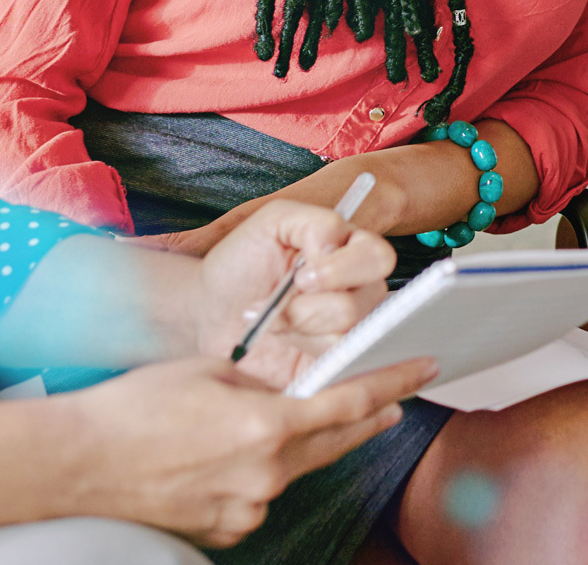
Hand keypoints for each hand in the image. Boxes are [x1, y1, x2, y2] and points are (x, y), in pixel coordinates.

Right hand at [60, 353, 436, 547]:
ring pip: (295, 468)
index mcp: (265, 426)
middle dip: (367, 416)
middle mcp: (265, 474)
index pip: (348, 402)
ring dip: (304, 442)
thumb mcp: (210, 371)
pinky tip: (234, 452)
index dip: (392, 384)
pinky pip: (261, 493)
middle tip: (396, 396)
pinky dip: (263, 470)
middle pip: (334, 442)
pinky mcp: (227, 530)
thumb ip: (260, 383)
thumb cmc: (138, 405)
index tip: (423, 370)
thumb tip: (289, 390)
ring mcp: (247, 509)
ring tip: (293, 415)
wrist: (82, 461)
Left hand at [195, 199, 396, 386]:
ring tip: (271, 321)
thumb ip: (315, 223)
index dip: (342, 269)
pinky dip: (299, 350)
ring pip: (346, 335)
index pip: (378, 258)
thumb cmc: (240, 261)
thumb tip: (336, 248)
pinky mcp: (332, 365)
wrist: (209, 310)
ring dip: (298, 327)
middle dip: (311, 305)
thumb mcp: (273, 222)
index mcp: (350, 251)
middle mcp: (358, 291)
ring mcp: (347, 331)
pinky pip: (335, 365)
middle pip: (364, 302)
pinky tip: (280, 340)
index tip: (301, 276)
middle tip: (278, 300)